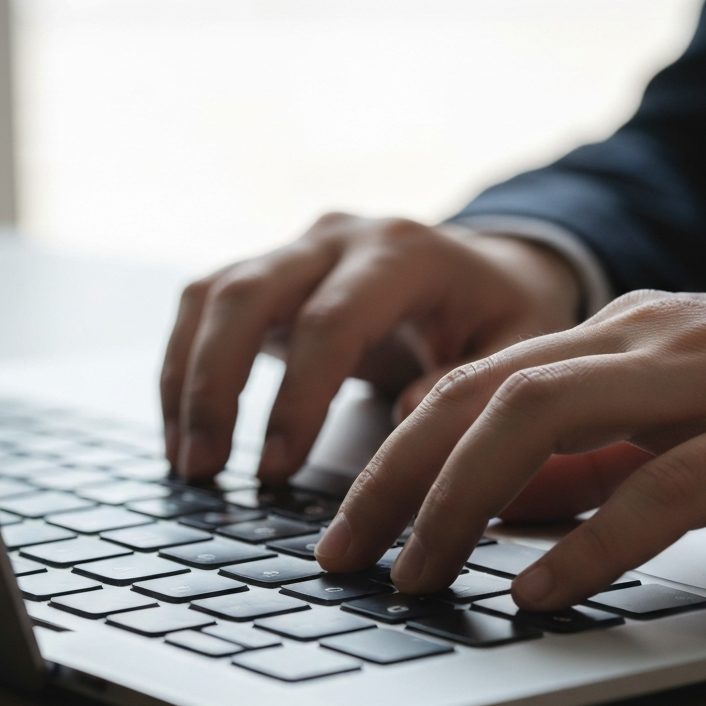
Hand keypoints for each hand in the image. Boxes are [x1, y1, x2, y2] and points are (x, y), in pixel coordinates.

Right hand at [160, 213, 580, 480]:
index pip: (332, 320)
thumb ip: (474, 380)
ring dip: (187, 377)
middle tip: (205, 469)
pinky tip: (185, 427)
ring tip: (188, 461)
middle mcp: (341, 237)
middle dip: (215, 385)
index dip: (297, 397)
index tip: (276, 469)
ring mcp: (299, 248)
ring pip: (213, 294)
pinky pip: (206, 305)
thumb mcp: (521, 345)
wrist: (487, 267)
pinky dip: (185, 365)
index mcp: (405, 253)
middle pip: (249, 294)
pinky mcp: (273, 270)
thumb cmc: (504, 312)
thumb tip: (405, 417)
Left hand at [315, 292, 705, 608]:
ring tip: (414, 576)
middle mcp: (656, 339)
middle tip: (344, 553)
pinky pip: (665, 486)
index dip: (399, 447)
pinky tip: (538, 593)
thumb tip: (506, 503)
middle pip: (486, 394)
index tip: (352, 514)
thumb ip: (601, 451)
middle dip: (397, 475)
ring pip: (548, 419)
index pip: (479, 379)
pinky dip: (592, 541)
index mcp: (630, 333)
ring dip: (462, 503)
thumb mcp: (689, 417)